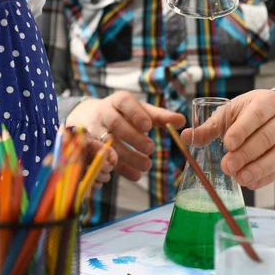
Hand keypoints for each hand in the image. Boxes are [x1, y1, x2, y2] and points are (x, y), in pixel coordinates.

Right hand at [66, 91, 185, 186]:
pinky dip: (121, 168)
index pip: (124, 102)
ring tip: (147, 165)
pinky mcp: (92, 147)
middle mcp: (103, 112)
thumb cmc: (124, 113)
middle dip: (133, 137)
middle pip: (115, 123)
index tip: (148, 126)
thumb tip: (182, 120)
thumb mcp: (140, 111)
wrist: (93, 117)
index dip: (135, 113)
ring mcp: (94, 129)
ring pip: (108, 143)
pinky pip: (104, 159)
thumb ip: (160, 116)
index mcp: (117, 100)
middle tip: (151, 148)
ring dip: (128, 156)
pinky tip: (135, 175)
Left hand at [181, 90, 274, 188]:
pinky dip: (265, 178)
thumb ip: (210, 126)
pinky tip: (250, 183)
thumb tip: (186, 137)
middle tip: (227, 166)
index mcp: (266, 102)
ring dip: (257, 169)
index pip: (256, 116)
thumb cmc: (246, 112)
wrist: (271, 114)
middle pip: (266, 138)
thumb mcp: (229, 113)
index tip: (227, 144)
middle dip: (245, 154)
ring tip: (239, 178)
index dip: (242, 131)